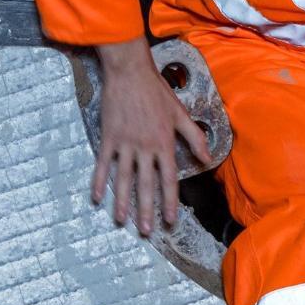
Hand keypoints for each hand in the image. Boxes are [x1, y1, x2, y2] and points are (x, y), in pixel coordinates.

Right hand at [91, 39, 212, 236]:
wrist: (130, 72)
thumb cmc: (157, 91)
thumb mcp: (180, 113)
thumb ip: (195, 137)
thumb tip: (208, 158)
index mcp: (164, 143)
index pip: (168, 179)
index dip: (169, 201)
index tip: (170, 220)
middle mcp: (145, 147)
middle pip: (145, 185)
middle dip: (146, 210)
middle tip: (145, 231)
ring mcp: (125, 143)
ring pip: (124, 178)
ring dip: (122, 202)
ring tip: (121, 221)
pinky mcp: (109, 137)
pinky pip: (103, 163)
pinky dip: (98, 180)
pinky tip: (96, 196)